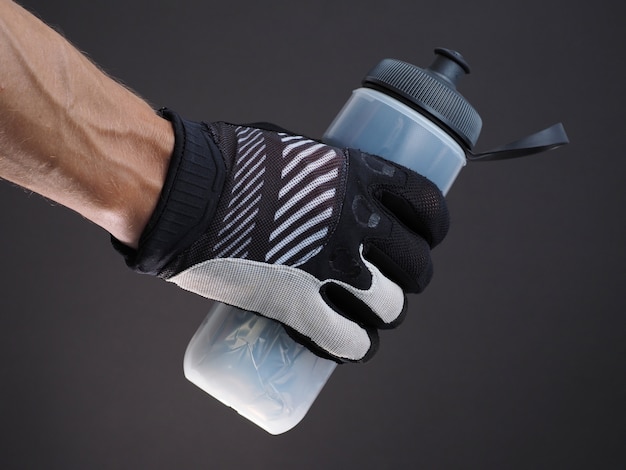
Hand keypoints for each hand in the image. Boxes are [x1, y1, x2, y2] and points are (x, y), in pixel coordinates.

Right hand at [114, 109, 448, 362]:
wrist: (180, 191)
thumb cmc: (225, 159)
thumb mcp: (289, 149)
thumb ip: (317, 173)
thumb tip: (324, 188)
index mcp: (358, 175)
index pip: (428, 207)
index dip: (431, 229)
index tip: (422, 237)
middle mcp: (356, 221)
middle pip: (415, 266)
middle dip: (410, 279)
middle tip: (390, 282)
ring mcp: (331, 265)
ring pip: (390, 307)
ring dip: (385, 316)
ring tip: (369, 317)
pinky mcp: (299, 304)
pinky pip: (348, 339)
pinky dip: (356, 348)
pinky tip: (353, 346)